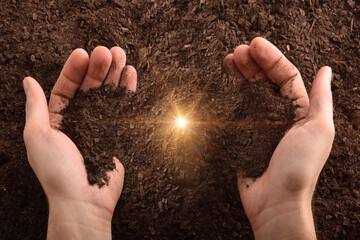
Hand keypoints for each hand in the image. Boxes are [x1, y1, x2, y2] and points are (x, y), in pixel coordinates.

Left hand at [23, 46, 136, 238]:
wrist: (85, 199)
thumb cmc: (57, 171)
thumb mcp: (37, 135)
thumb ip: (36, 106)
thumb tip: (28, 81)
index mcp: (57, 120)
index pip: (65, 88)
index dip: (74, 70)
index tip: (83, 54)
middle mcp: (80, 120)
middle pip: (89, 87)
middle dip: (98, 68)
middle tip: (107, 51)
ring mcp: (100, 125)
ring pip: (107, 93)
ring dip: (114, 73)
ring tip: (121, 55)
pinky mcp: (117, 132)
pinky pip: (122, 106)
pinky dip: (126, 90)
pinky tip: (130, 73)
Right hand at [224, 38, 333, 238]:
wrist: (275, 202)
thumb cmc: (299, 168)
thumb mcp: (319, 130)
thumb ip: (321, 99)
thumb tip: (326, 71)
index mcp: (299, 110)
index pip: (285, 76)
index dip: (271, 58)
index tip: (254, 45)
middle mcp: (279, 114)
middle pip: (264, 80)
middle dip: (252, 63)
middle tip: (237, 51)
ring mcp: (259, 123)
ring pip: (248, 91)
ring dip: (240, 73)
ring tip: (229, 60)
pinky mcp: (242, 134)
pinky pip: (236, 109)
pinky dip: (230, 94)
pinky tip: (224, 83)